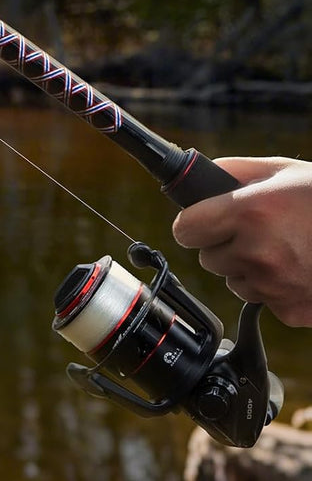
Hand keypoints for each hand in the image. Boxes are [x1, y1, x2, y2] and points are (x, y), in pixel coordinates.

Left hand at [172, 156, 311, 326]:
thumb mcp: (280, 171)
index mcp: (247, 213)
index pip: (185, 230)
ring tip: (279, 249)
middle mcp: (257, 252)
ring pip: (233, 282)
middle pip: (207, 258)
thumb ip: (234, 171)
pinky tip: (295, 270)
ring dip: (247, 269)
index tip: (202, 223)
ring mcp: (275, 285)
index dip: (193, 224)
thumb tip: (199, 177)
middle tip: (252, 232)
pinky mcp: (291, 310)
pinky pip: (263, 301)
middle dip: (223, 246)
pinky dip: (274, 290)